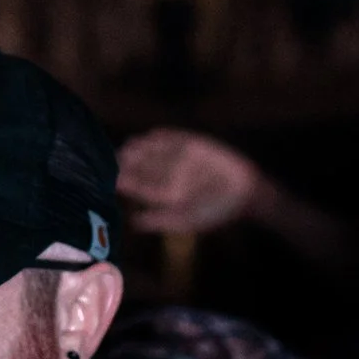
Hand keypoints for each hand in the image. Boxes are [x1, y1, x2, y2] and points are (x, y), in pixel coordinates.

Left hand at [117, 129, 264, 235]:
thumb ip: (161, 220)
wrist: (245, 194)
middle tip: (117, 158)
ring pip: (157, 152)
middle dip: (131, 163)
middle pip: (146, 167)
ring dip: (143, 148)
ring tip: (131, 146)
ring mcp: (183, 161)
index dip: (128, 183)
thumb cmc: (217, 212)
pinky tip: (152, 136)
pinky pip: (177, 140)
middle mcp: (172, 176)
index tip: (114, 179)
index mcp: (168, 195)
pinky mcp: (196, 147)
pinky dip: (165, 137)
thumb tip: (133, 223)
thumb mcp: (187, 220)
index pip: (142, 188)